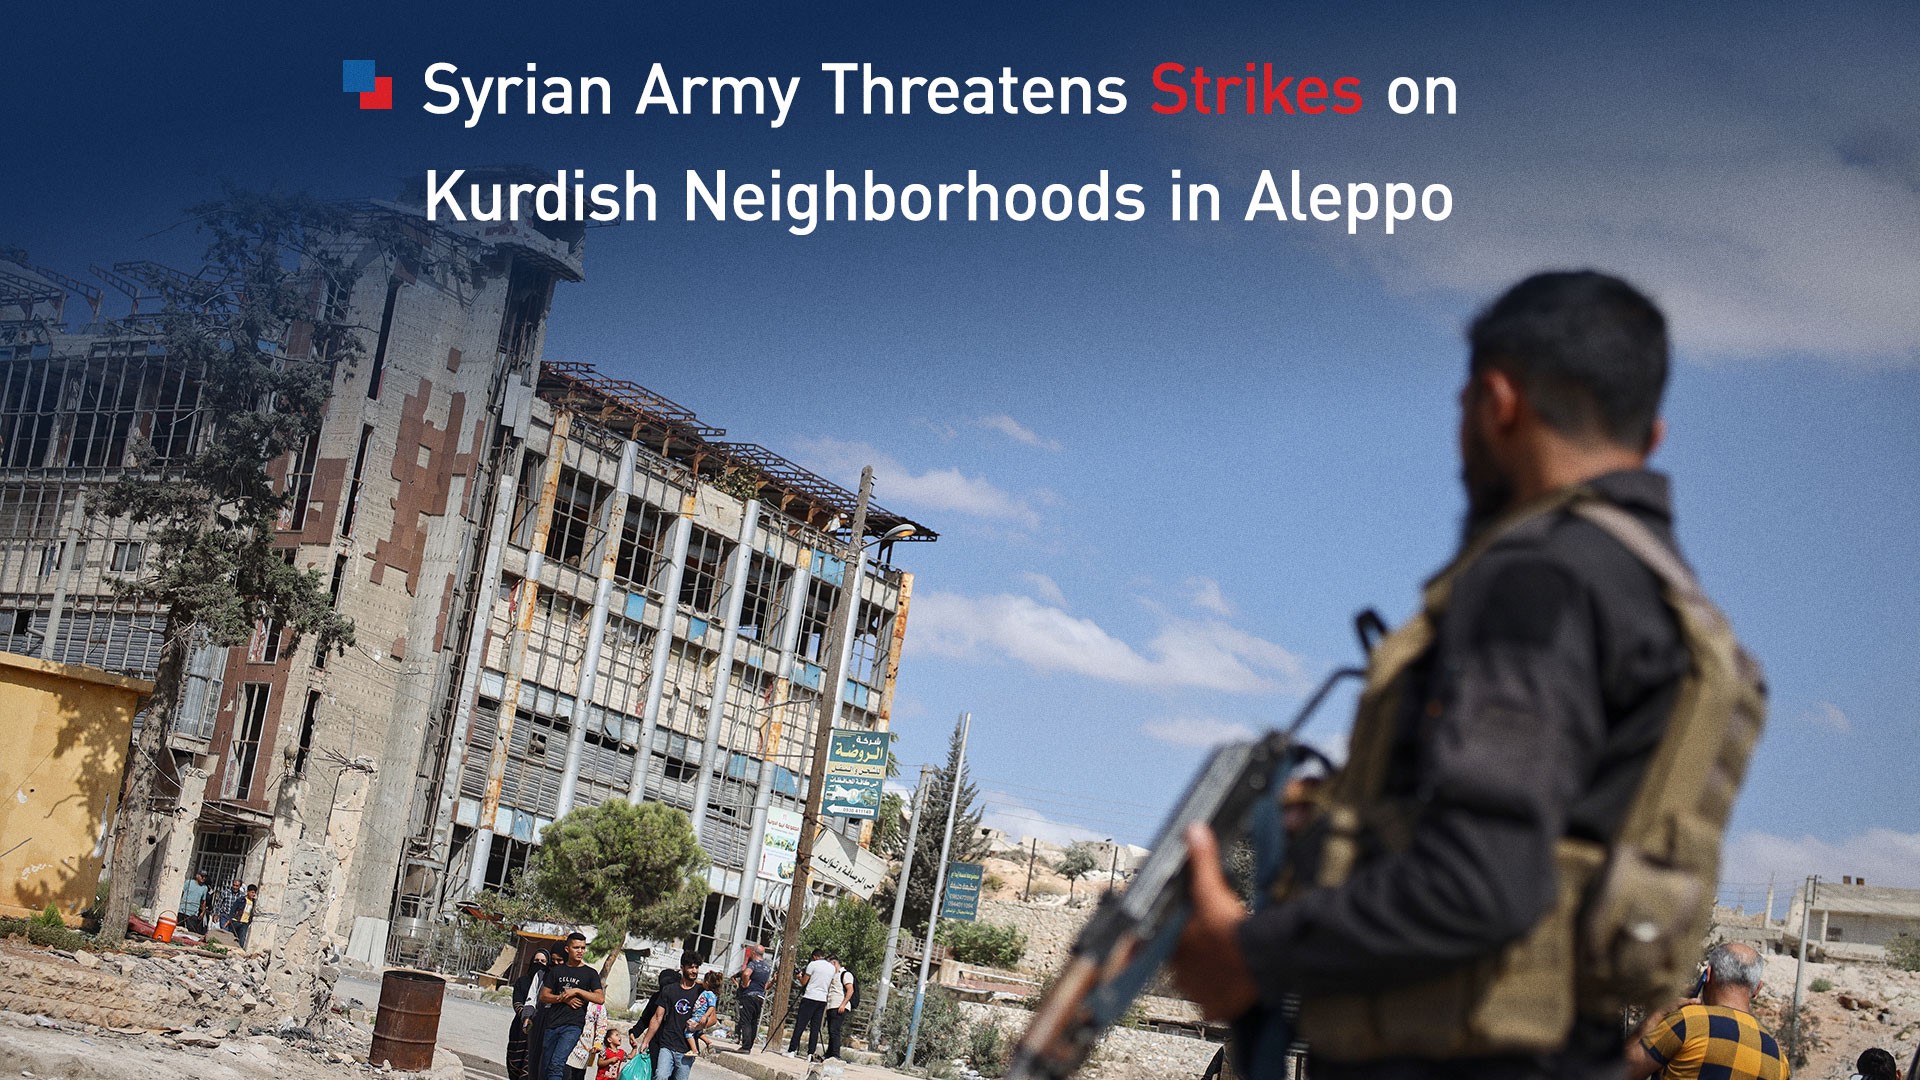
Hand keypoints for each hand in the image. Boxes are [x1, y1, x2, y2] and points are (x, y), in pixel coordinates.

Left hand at [1171, 823, 1258, 1019]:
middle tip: (1214, 944)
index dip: (1178, 935)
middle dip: (1194, 954)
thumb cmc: (1232, 928)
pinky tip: (1230, 984)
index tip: (1193, 933)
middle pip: (1181, 963)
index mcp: (1173, 946)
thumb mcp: (1212, 890)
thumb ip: (1202, 861)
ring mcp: (1196, 992)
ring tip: (1223, 962)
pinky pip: (1213, 1004)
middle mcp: (1180, 973)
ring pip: (1196, 984)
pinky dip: (1221, 997)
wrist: (1259, 959)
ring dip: (1206, 975)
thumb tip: (1193, 832)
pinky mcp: (1215, 1008)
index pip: (1165, 941)